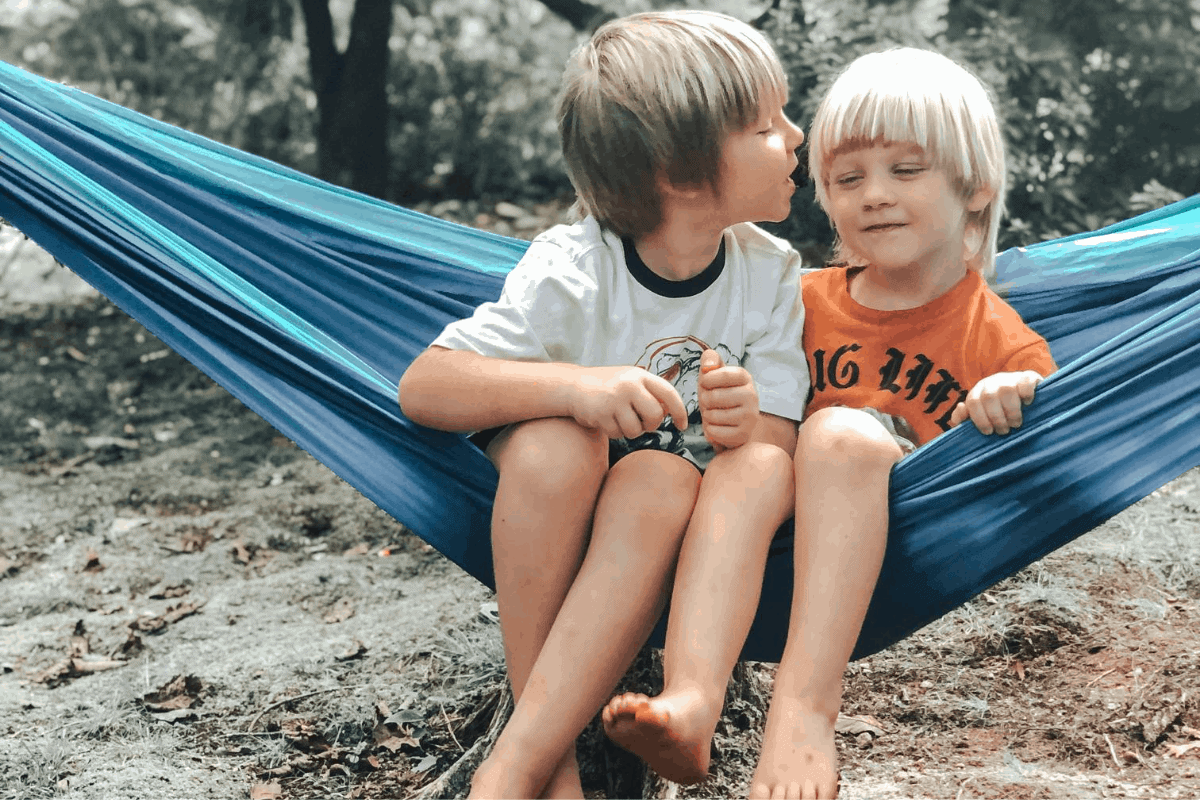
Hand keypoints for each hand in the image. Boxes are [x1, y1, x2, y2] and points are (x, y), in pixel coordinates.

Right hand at [569, 365, 687, 439]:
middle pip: (655, 415)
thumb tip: (669, 412)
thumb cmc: (608, 386)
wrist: (572, 385)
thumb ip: (650, 393)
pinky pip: (618, 434)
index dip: (680, 411)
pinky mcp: (601, 414)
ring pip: (636, 429)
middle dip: (651, 425)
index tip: (683, 425)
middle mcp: (629, 385)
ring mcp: (614, 399)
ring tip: (620, 419)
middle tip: (641, 422)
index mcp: (640, 375)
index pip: (669, 393)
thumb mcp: (630, 381)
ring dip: (630, 430)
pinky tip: (607, 420)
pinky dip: (614, 432)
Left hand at [698, 349, 758, 450]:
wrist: (732, 423)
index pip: (721, 374)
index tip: (706, 384)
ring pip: (712, 416)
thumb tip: (708, 366)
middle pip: (713, 396)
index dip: (707, 381)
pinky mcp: (744, 434)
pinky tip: (717, 427)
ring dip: (707, 416)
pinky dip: (709, 431)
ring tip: (715, 414)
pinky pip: (714, 432)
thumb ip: (710, 360)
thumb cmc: (719, 394)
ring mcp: (750, 416)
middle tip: (711, 403)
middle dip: (704, 401)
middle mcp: (752, 395)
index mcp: (744, 377)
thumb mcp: (712, 375)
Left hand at [949, 371, 1042, 434]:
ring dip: (1012, 411)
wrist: (1025, 397)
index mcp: (978, 391)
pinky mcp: (1028, 376)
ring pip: (1006, 390)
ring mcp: (1010, 378)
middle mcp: (992, 382)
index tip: (989, 432)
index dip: (979, 419)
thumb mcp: (980, 415)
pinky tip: (1028, 404)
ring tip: (1016, 423)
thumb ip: (965, 417)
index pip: (972, 402)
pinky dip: (1027, 393)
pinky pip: (1026, 380)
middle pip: (989, 397)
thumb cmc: (999, 412)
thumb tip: (957, 415)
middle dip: (996, 418)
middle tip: (1004, 430)